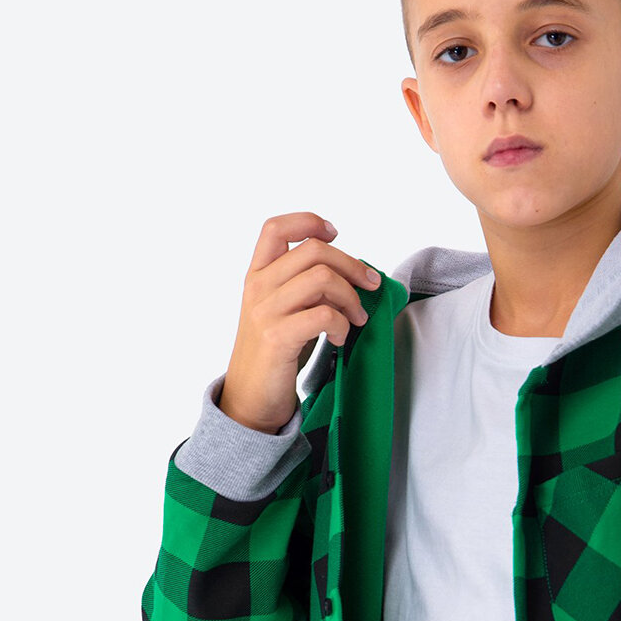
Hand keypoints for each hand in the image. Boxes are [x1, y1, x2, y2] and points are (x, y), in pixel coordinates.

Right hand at [218, 212, 382, 432]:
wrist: (250, 399)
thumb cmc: (274, 353)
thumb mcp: (282, 310)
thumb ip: (304, 286)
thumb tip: (352, 273)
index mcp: (257, 275)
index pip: (275, 228)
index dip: (309, 222)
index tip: (335, 234)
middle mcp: (258, 287)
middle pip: (313, 250)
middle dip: (352, 265)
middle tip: (371, 286)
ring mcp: (265, 311)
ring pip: (322, 278)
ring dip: (352, 298)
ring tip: (357, 319)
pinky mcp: (277, 337)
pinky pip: (325, 315)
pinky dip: (343, 325)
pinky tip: (341, 339)